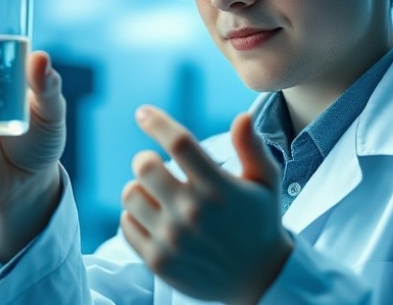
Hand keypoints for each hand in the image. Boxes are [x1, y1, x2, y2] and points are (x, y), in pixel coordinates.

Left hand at [120, 106, 290, 304]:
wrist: (259, 280)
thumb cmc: (260, 223)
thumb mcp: (266, 183)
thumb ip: (252, 148)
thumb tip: (241, 117)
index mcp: (217, 188)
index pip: (178, 142)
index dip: (156, 122)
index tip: (142, 112)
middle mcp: (192, 213)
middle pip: (144, 166)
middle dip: (146, 159)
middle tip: (155, 165)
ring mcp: (172, 239)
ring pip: (130, 195)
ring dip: (139, 188)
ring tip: (156, 195)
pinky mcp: (157, 261)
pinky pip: (126, 224)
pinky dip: (135, 216)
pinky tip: (153, 217)